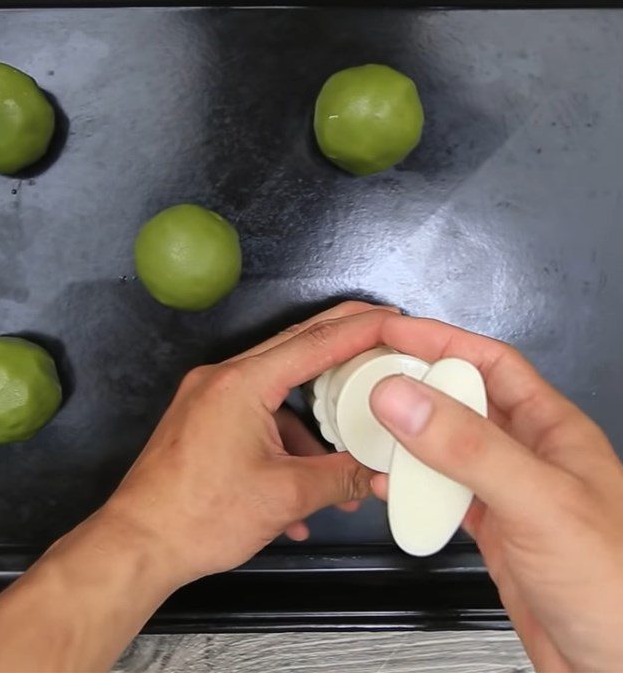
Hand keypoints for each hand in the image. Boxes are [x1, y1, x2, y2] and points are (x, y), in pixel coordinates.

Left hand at [101, 301, 398, 585]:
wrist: (138, 542)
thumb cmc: (197, 516)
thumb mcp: (284, 497)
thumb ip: (339, 478)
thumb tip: (375, 474)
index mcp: (242, 383)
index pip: (315, 343)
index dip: (361, 328)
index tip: (393, 319)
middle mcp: (222, 378)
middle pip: (296, 348)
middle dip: (343, 345)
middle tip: (383, 336)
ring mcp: (209, 397)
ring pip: (278, 389)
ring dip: (314, 419)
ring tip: (346, 453)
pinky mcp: (204, 419)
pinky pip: (256, 415)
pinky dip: (285, 440)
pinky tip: (303, 486)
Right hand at [364, 314, 622, 672]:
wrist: (618, 672)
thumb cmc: (619, 591)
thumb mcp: (539, 503)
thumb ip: (469, 447)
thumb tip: (404, 398)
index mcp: (553, 430)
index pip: (490, 362)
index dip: (439, 340)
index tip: (391, 331)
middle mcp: (529, 455)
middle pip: (461, 400)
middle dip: (414, 386)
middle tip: (371, 381)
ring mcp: (510, 494)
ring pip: (446, 447)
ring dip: (407, 441)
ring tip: (372, 434)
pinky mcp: (494, 532)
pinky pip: (442, 494)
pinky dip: (412, 489)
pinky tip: (392, 490)